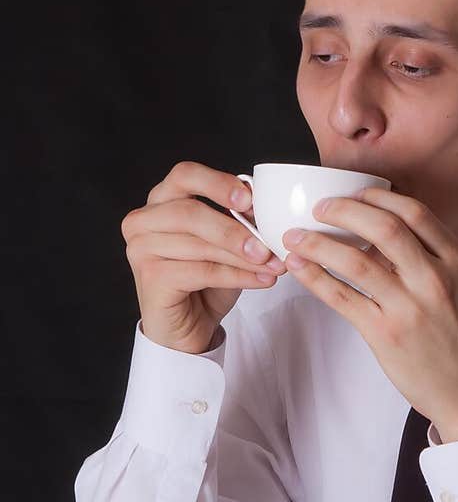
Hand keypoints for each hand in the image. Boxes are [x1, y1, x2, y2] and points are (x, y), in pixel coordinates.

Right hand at [121, 161, 286, 353]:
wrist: (188, 327)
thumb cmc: (206, 280)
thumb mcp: (225, 243)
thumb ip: (238, 219)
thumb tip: (263, 205)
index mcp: (161, 200)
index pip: (185, 175)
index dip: (217, 183)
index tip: (248, 198)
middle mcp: (143, 221)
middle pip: (190, 212)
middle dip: (234, 230)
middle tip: (268, 245)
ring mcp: (140, 249)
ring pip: (200, 246)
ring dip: (243, 257)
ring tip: (274, 265)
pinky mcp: (150, 278)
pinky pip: (201, 272)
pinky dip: (237, 276)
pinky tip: (262, 279)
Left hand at [282, 188, 457, 441]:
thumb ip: (427, 258)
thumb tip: (378, 232)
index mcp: (455, 261)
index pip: (414, 212)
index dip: (378, 197)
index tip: (354, 194)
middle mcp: (434, 279)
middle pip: (383, 227)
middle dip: (343, 210)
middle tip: (320, 208)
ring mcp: (409, 307)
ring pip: (354, 261)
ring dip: (317, 243)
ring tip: (294, 236)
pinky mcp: (385, 334)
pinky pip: (341, 297)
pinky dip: (314, 277)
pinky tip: (299, 267)